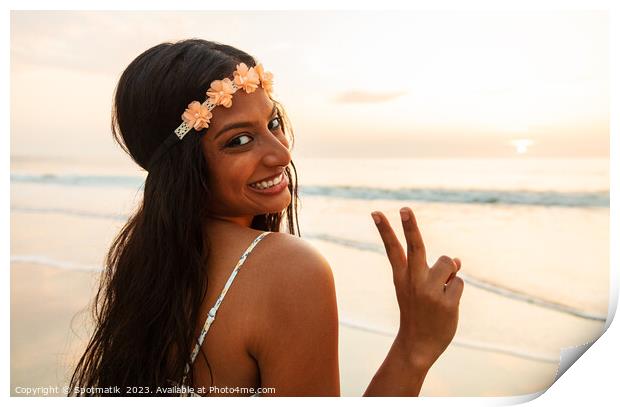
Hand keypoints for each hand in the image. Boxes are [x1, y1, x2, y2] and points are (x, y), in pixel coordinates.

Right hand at [371, 207, 463, 368]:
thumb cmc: (418, 313)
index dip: (385, 229)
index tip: (376, 212)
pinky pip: (459, 283)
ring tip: (440, 293)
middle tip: (405, 208)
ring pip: (448, 263)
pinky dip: (455, 291)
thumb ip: (434, 272)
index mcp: (402, 277)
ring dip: (449, 274)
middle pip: (415, 247)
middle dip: (410, 226)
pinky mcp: (447, 303)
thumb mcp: (418, 290)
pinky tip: (446, 305)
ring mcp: (430, 292)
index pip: (392, 248)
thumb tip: (458, 260)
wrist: (417, 346)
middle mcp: (414, 282)